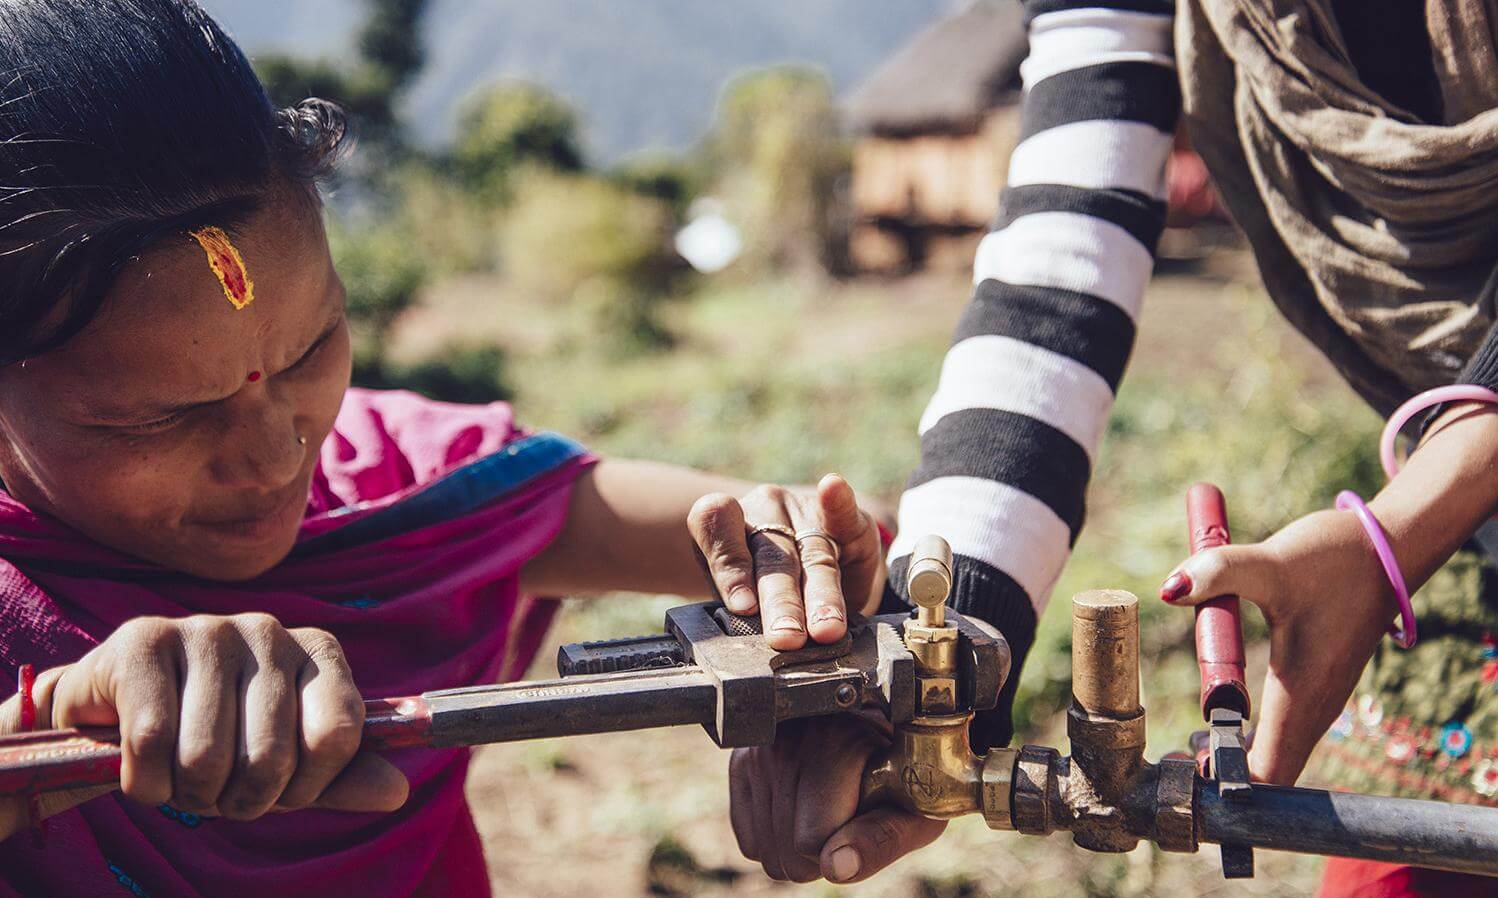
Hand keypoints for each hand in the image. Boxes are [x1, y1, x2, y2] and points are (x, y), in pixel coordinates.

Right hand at [1, 613, 408, 839]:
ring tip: (179, 774)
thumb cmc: (215, 737)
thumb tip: (395, 791)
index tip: (281, 793)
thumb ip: (339, 777)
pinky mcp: (144, 638)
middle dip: (239, 799)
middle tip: (217, 790)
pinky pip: (152, 743)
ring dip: (187, 793)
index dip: (306, 786)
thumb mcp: (286, 762)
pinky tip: (143, 766)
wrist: (113, 711)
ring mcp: (207, 627)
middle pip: (272, 757)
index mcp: (316, 652)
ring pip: (207, 756)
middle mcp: (269, 629)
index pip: (339, 734)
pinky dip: (144, 781)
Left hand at [688, 474, 885, 649]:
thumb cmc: (756, 590)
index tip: (744, 607)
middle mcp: (764, 509)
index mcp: (724, 524)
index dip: (731, 568)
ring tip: (826, 629)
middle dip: (781, 601)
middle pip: (772, 558)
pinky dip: (839, 501)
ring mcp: (805, 510)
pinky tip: (833, 486)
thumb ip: (740, 610)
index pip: (716, 530)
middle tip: (786, 636)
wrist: (802, 574)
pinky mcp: (850, 520)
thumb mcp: (737, 601)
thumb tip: (752, 628)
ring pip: (814, 557)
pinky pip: (843, 513)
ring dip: (821, 595)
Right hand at [729, 716, 944, 882]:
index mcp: (835, 744)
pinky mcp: (741, 762)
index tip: (865, 817)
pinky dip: (776, 839)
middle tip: (848, 816)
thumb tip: (835, 868)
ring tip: (827, 808)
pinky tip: (802, 811)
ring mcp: (759, 752)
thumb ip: (882, 839)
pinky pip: (749, 841)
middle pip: (785, 854)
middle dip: (820, 853)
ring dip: (797, 847)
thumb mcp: (915, 807)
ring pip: (764, 852)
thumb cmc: (906, 774)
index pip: (810, 842)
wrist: (883, 728)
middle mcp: (787, 741)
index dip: (844, 847)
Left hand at [1159, 509, 1396, 783]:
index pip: (1265, 774)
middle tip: (1176, 756)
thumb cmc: (1335, 560)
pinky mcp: (1315, 680)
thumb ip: (1220, 572)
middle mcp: (1312, 707)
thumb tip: (1169, 588)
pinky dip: (1249, 732)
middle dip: (1221, 774)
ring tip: (1192, 742)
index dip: (1223, 782)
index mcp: (1301, 698)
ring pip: (1275, 751)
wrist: (1388, 547)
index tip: (1184, 769)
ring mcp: (1316, 697)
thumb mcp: (1273, 564)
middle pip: (1267, 772)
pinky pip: (1281, 726)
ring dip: (1235, 753)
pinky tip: (1222, 713)